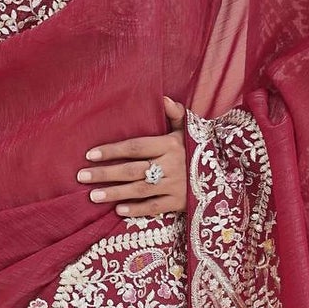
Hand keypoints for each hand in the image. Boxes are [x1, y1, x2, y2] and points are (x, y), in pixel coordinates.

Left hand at [76, 97, 187, 217]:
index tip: (90, 154)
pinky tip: (118, 210)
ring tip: (93, 196)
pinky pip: (155, 207)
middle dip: (106, 174)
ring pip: (140, 190)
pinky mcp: (180, 202)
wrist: (226, 172)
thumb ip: (174, 113)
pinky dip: (137, 209)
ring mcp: (175, 186)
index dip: (112, 151)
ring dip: (115, 193)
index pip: (135, 147)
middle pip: (132, 170)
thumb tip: (161, 97)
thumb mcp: (190, 128)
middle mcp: (171, 165)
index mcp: (170, 145)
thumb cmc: (199, 148)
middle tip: (82, 176)